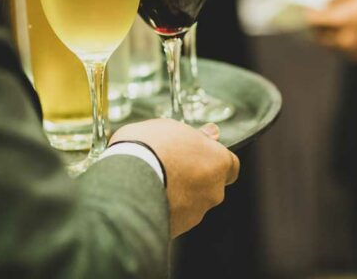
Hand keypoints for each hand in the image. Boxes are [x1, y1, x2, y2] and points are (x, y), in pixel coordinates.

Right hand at [110, 120, 239, 237]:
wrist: (126, 182)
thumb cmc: (148, 148)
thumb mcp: (170, 127)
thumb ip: (195, 133)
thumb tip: (211, 133)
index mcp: (218, 162)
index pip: (229, 164)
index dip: (212, 159)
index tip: (196, 154)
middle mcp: (214, 191)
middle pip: (209, 184)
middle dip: (193, 178)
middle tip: (169, 166)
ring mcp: (196, 212)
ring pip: (191, 202)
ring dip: (177, 194)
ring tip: (151, 180)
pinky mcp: (177, 228)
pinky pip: (173, 216)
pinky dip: (164, 208)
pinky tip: (145, 196)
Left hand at [307, 0, 356, 62]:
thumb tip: (324, 1)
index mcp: (343, 20)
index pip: (312, 20)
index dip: (310, 13)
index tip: (311, 8)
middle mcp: (348, 39)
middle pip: (319, 37)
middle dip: (318, 26)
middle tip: (323, 16)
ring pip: (333, 47)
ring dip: (331, 37)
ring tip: (339, 24)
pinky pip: (349, 52)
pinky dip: (347, 44)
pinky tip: (356, 32)